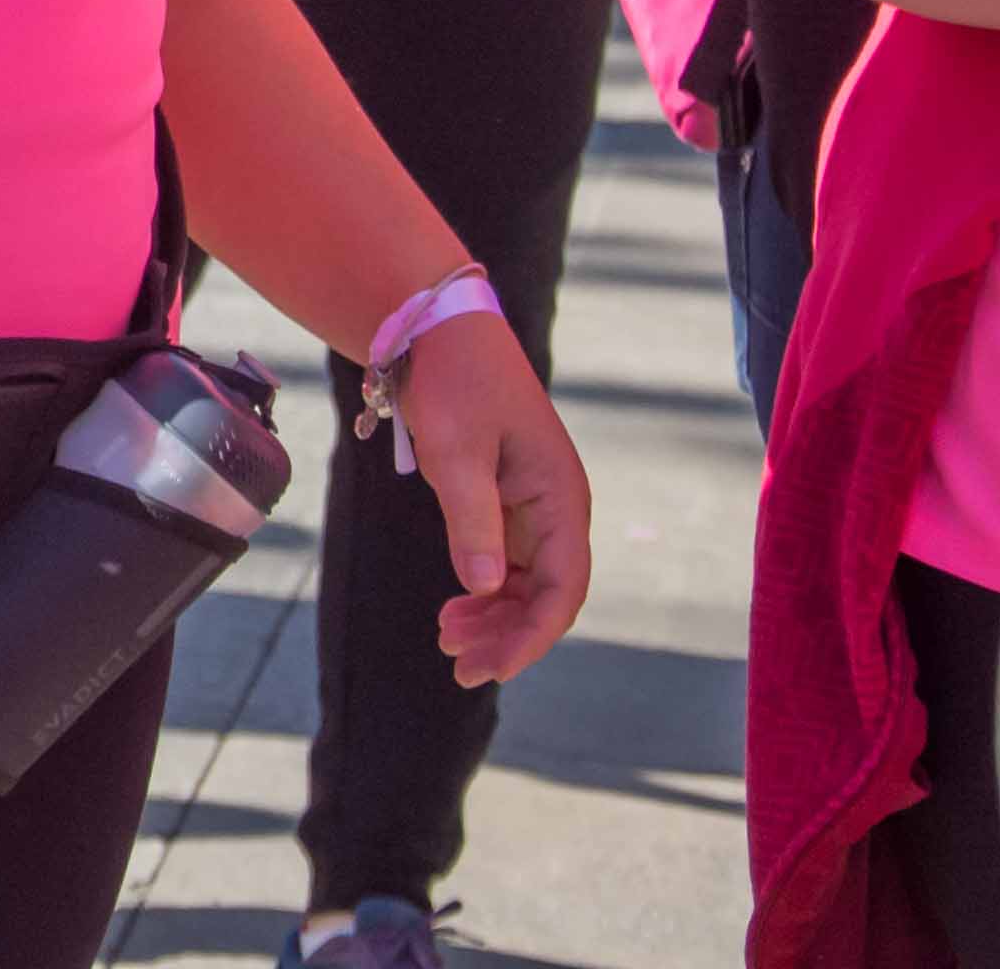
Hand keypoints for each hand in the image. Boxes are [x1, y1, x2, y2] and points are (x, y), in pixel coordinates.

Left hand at [387, 310, 590, 689]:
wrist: (436, 330)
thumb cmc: (452, 381)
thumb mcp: (456, 451)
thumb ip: (473, 519)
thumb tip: (489, 587)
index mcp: (561, 497)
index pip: (564, 588)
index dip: (532, 636)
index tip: (493, 669)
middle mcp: (557, 508)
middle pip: (547, 595)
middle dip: (509, 636)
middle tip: (458, 667)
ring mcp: (533, 506)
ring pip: (526, 584)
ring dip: (494, 619)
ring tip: (449, 640)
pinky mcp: (505, 501)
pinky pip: (505, 563)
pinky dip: (484, 591)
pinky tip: (455, 610)